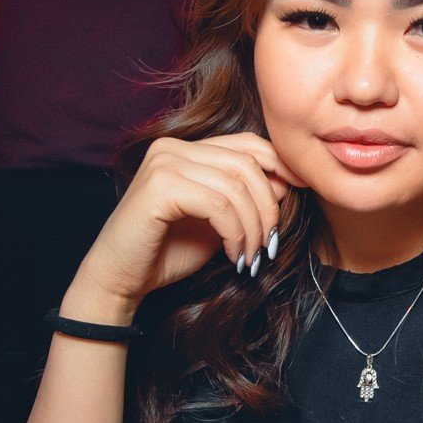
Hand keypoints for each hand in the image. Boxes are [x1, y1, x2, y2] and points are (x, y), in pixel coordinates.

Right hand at [65, 133, 308, 315]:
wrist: (121, 279)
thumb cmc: (167, 251)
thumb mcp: (219, 221)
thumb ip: (245, 199)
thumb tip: (286, 183)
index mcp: (187, 148)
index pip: (248, 144)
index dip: (280, 166)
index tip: (301, 193)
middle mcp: (173, 147)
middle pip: (247, 164)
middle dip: (268, 207)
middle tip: (270, 244)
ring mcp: (164, 163)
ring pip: (236, 186)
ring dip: (253, 227)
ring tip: (250, 256)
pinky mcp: (159, 186)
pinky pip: (218, 204)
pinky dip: (235, 233)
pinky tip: (233, 255)